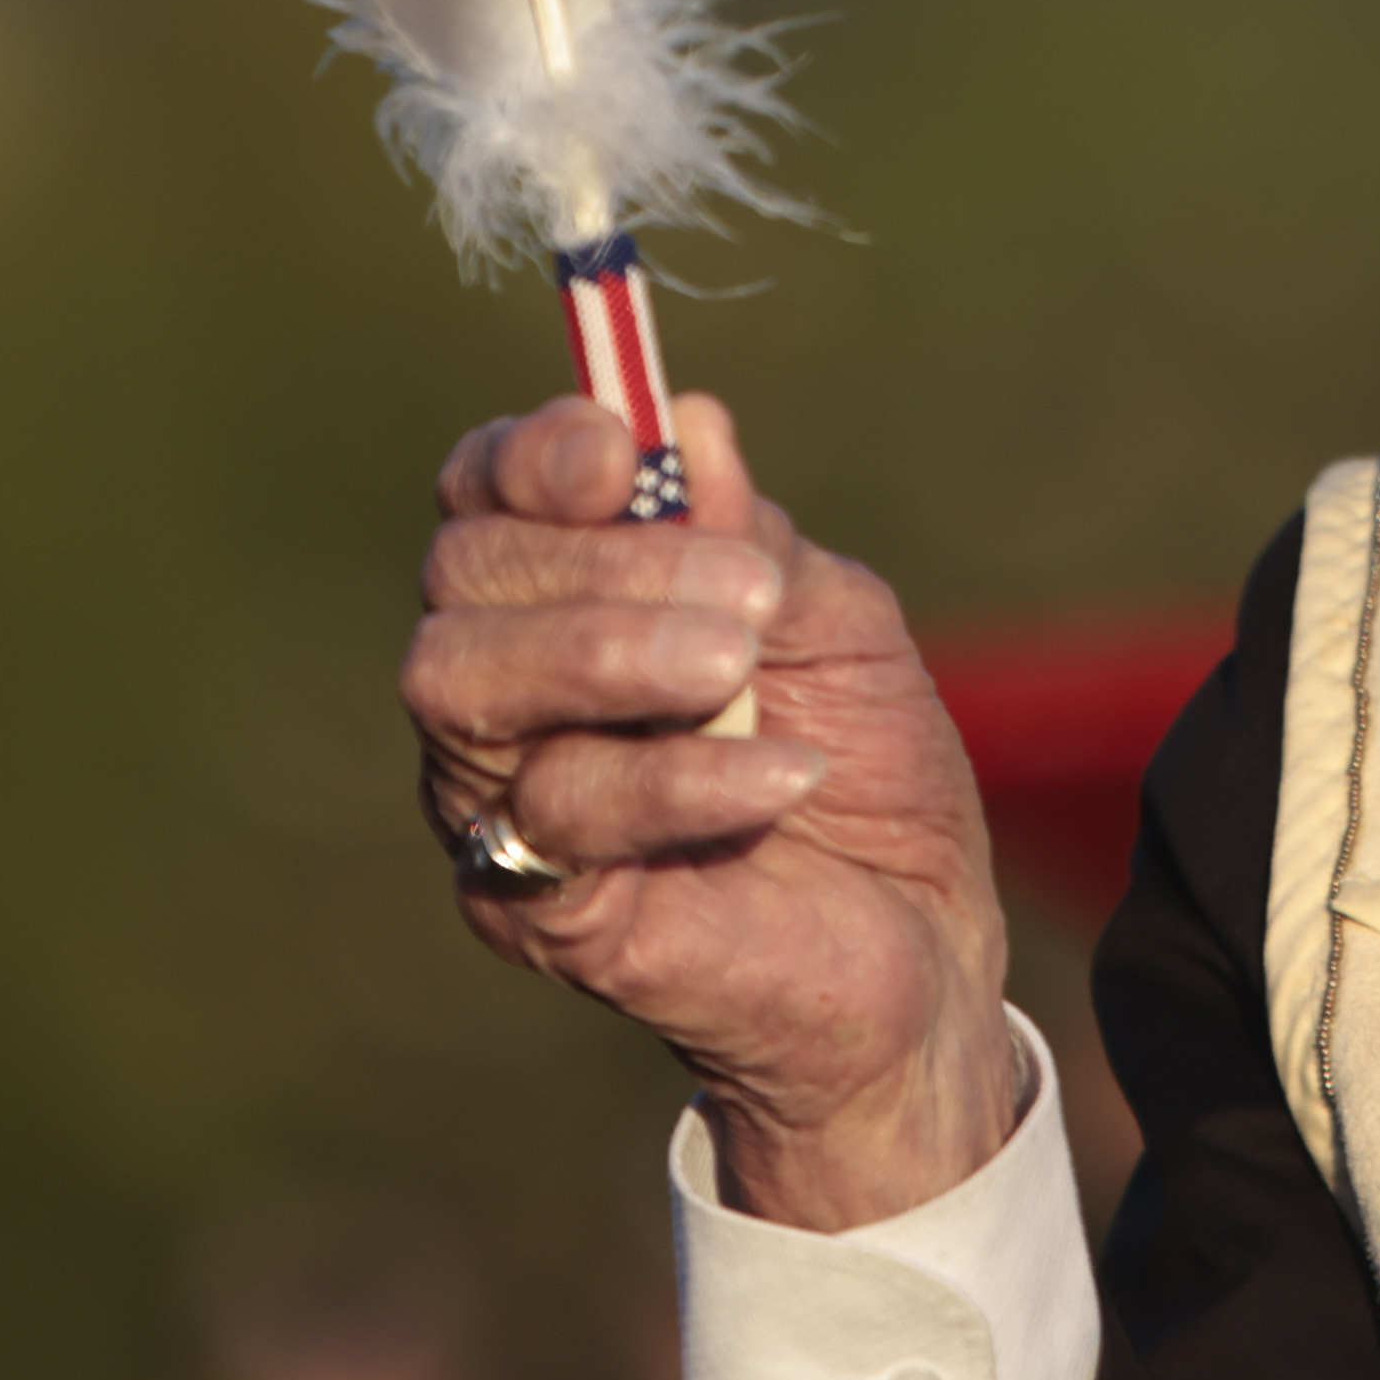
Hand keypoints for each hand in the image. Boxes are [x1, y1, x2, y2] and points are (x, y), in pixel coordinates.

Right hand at [404, 390, 1029, 1231]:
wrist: (918, 954)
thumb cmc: (863, 771)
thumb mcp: (835, 625)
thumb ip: (754, 538)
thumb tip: (689, 424)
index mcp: (562, 600)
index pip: (485, 496)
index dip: (532, 456)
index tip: (621, 453)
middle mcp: (503, 694)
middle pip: (462, 575)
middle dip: (597, 560)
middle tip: (744, 598)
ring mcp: (502, 801)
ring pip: (464, 683)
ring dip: (609, 649)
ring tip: (738, 666)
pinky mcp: (538, 909)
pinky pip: (560, 814)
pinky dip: (679, 779)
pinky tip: (786, 776)